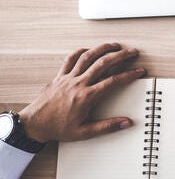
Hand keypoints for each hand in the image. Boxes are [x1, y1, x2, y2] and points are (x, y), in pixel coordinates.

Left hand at [18, 43, 144, 142]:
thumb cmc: (57, 128)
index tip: (138, 71)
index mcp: (86, 97)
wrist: (33, 125)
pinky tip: (89, 50)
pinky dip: (81, 52)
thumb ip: (107, 127)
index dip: (129, 74)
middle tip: (132, 52)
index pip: (113, 81)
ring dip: (103, 49)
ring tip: (115, 45)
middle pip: (103, 63)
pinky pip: (70, 59)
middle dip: (121, 56)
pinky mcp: (59, 76)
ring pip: (88, 57)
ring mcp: (68, 78)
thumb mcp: (84, 132)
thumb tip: (126, 123)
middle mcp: (78, 84)